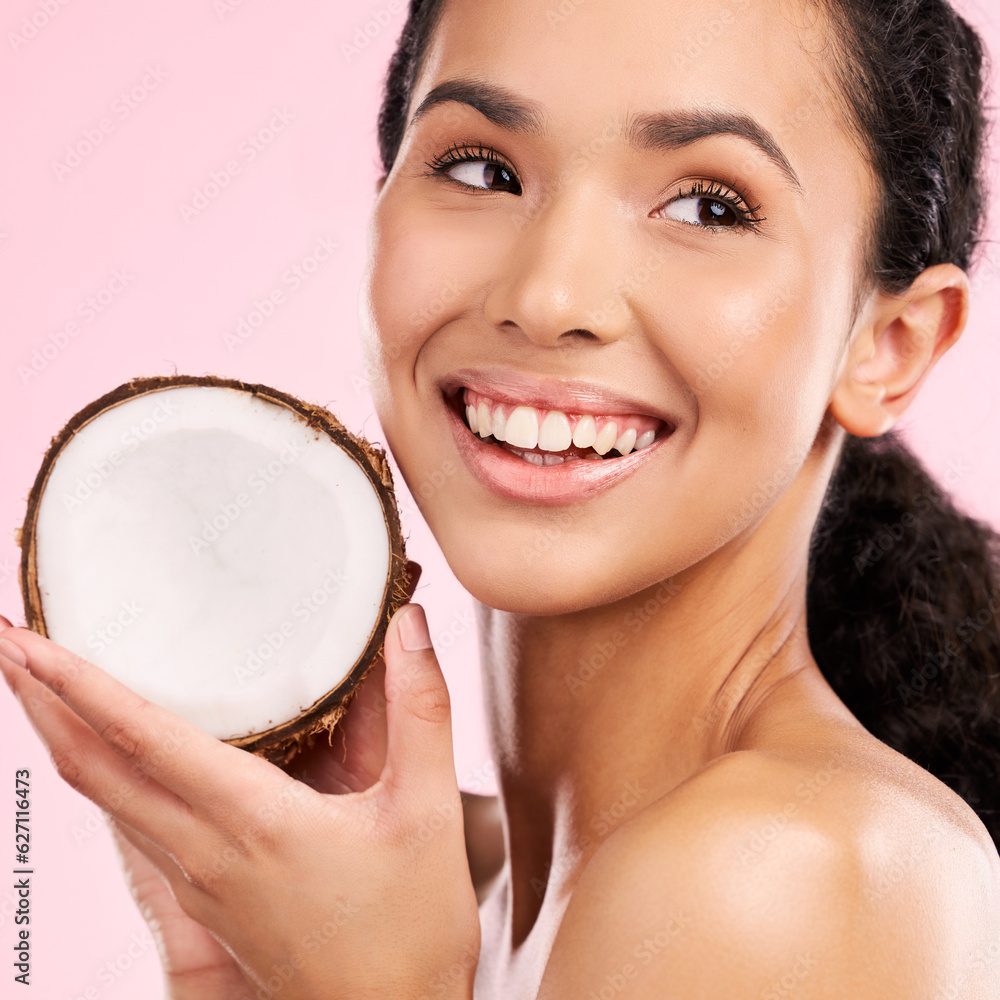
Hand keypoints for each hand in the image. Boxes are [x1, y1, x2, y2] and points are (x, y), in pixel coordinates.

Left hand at [0, 565, 479, 999]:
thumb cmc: (411, 934)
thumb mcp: (428, 813)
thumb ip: (420, 710)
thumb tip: (406, 626)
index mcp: (251, 823)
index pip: (140, 739)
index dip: (76, 683)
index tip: (25, 638)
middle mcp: (205, 852)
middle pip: (92, 769)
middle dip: (40, 702)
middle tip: (8, 642)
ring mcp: (200, 879)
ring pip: (105, 799)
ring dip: (63, 735)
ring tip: (43, 685)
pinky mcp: (210, 898)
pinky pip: (134, 824)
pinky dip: (104, 774)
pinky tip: (117, 755)